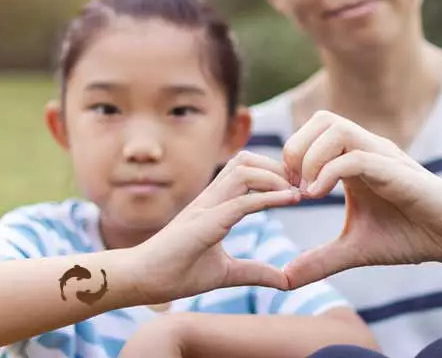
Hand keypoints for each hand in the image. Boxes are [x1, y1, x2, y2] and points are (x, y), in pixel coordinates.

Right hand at [132, 151, 299, 302]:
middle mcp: (210, 198)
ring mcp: (205, 207)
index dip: (273, 172)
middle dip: (278, 167)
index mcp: (214, 204)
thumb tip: (285, 281)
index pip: (245, 171)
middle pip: (246, 160)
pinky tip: (290, 199)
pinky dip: (268, 197)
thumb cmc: (175, 273)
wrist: (140, 281)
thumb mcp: (226, 273)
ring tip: (296, 192)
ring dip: (275, 177)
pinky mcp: (203, 223)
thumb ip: (254, 272)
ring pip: (244, 171)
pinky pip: (240, 202)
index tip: (298, 188)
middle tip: (301, 185)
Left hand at [282, 111, 441, 287]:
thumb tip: (284, 279)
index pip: (312, 133)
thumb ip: (321, 259)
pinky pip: (356, 157)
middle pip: (321, 119)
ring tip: (306, 191)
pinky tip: (318, 196)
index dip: (291, 157)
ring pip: (336, 128)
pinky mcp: (396, 171)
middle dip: (296, 148)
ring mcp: (383, 157)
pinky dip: (329, 172)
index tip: (285, 192)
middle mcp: (367, 150)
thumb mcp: (356, 249)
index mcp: (354, 160)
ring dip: (310, 156)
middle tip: (292, 185)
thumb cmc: (411, 235)